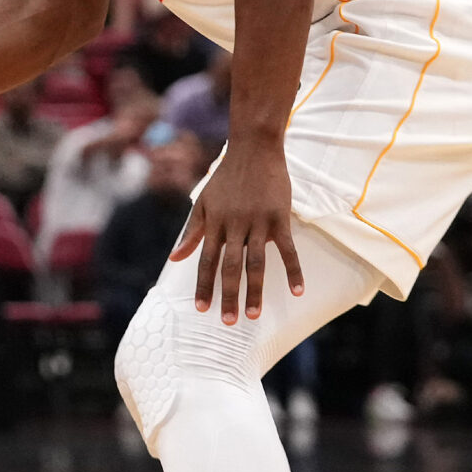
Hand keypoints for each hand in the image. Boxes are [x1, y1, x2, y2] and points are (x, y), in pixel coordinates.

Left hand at [169, 140, 302, 323]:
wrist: (253, 149)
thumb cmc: (226, 177)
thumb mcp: (204, 202)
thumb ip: (191, 232)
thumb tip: (174, 259)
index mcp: (214, 223)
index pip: (206, 260)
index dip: (204, 285)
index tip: (201, 309)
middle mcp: (234, 225)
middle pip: (229, 266)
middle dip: (227, 295)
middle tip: (227, 322)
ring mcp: (258, 222)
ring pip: (255, 263)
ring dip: (254, 290)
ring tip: (253, 314)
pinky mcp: (279, 218)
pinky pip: (288, 249)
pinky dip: (293, 270)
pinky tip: (297, 291)